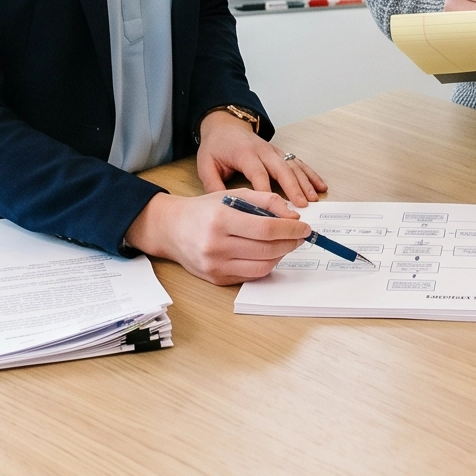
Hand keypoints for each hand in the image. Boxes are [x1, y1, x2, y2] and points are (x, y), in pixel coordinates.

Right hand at [124, 190, 308, 284]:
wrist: (171, 229)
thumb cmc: (204, 210)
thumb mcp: (233, 195)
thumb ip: (266, 201)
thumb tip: (293, 217)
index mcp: (221, 220)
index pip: (267, 229)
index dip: (291, 230)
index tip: (305, 227)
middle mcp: (216, 246)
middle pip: (267, 250)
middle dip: (290, 243)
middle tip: (300, 236)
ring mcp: (215, 266)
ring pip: (262, 267)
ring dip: (281, 256)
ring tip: (285, 244)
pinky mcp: (216, 279)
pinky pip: (251, 276)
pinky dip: (265, 265)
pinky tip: (268, 253)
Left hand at [196, 110, 326, 206]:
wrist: (225, 126)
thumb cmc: (216, 147)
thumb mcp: (206, 165)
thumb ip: (214, 186)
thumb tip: (223, 208)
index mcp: (245, 153)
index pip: (258, 174)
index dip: (267, 192)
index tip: (274, 210)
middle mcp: (263, 150)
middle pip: (281, 168)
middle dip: (293, 187)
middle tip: (302, 205)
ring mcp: (274, 151)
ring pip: (294, 165)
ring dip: (305, 182)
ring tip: (314, 198)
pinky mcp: (281, 153)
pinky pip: (299, 162)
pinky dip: (311, 174)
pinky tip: (321, 185)